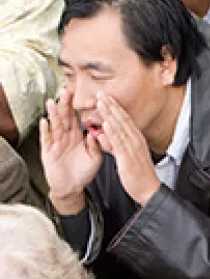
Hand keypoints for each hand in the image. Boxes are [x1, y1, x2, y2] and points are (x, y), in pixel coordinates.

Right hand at [39, 89, 102, 213]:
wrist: (73, 187)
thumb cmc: (84, 171)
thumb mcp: (95, 158)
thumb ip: (96, 145)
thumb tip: (96, 133)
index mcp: (79, 137)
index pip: (79, 119)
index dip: (79, 108)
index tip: (82, 94)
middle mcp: (67, 138)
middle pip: (66, 118)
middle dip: (66, 105)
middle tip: (66, 91)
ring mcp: (57, 144)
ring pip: (55, 126)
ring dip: (53, 114)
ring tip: (52, 102)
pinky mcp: (49, 153)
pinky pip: (47, 140)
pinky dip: (45, 131)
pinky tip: (44, 122)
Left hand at [98, 94, 161, 205]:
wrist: (148, 190)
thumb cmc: (138, 175)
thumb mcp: (126, 156)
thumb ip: (116, 145)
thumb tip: (105, 137)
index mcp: (136, 140)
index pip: (125, 120)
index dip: (115, 107)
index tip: (106, 97)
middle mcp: (136, 141)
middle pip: (123, 119)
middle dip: (111, 106)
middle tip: (101, 93)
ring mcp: (133, 148)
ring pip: (120, 128)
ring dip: (110, 114)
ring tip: (101, 103)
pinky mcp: (128, 157)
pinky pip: (119, 143)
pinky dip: (113, 133)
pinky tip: (106, 125)